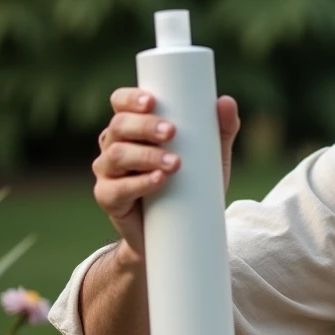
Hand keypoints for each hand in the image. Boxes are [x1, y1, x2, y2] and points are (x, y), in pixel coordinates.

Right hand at [92, 88, 240, 259]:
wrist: (178, 235)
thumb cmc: (190, 186)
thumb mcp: (210, 157)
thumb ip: (221, 129)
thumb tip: (226, 101)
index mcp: (133, 128)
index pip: (120, 103)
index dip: (130, 99)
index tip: (153, 101)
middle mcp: (114, 145)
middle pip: (119, 126)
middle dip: (145, 126)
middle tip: (172, 131)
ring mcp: (108, 172)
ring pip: (117, 155)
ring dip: (146, 156)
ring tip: (175, 163)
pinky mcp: (109, 199)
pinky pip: (117, 189)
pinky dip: (138, 184)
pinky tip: (158, 180)